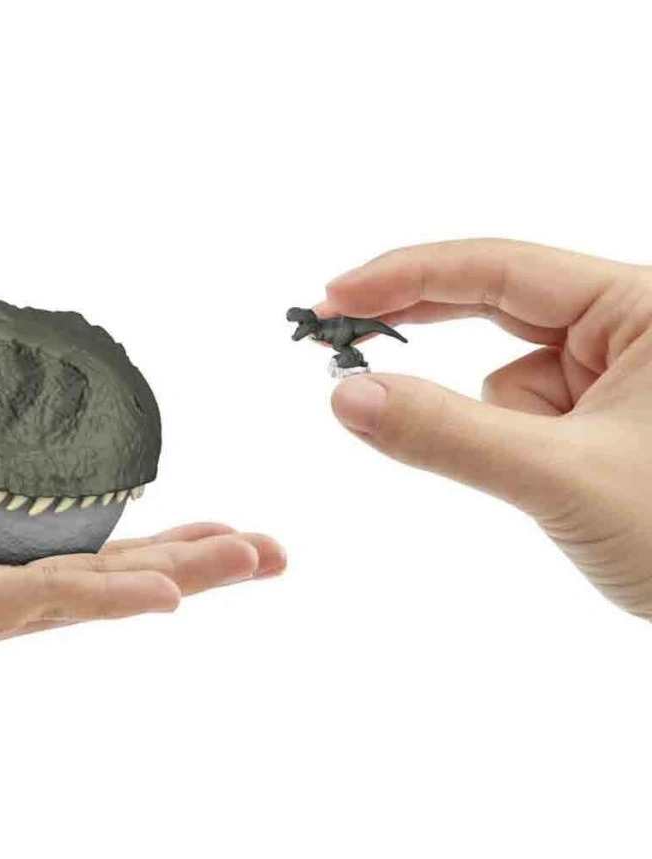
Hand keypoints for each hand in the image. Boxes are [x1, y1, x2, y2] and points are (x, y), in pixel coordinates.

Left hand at [0, 494, 284, 775]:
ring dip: (188, 571)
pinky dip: (119, 596)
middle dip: (198, 562)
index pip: (79, 557)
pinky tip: (179, 591)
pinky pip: (54, 600)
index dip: (150, 548)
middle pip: (113, 576)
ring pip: (105, 587)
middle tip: (273, 553)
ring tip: (261, 558)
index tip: (209, 535)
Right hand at [316, 238, 651, 620]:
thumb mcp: (561, 477)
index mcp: (644, 306)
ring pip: (510, 384)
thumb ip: (447, 434)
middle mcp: (634, 324)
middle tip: (341, 339)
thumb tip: (346, 395)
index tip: (334, 299)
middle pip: (499, 308)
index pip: (501, 269)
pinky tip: (568, 492)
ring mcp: (622, 373)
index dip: (407, 277)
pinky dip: (522, 454)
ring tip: (565, 489)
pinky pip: (527, 421)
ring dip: (507, 433)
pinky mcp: (608, 418)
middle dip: (427, 332)